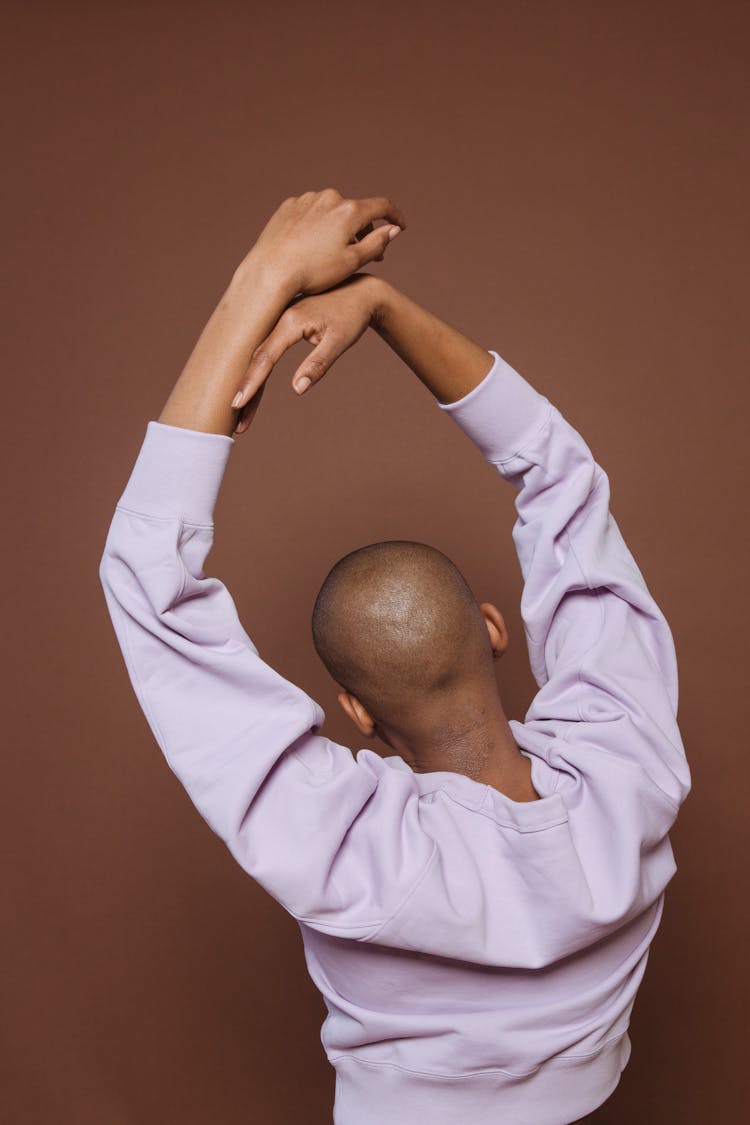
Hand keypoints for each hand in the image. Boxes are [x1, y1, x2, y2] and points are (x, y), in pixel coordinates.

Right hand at [231, 273, 383, 433]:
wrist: (360, 292)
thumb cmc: (352, 316)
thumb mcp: (339, 342)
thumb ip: (318, 365)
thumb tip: (297, 389)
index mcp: (290, 321)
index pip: (265, 356)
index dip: (251, 382)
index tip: (238, 403)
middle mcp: (277, 318)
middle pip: (254, 359)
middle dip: (245, 390)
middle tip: (236, 422)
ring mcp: (277, 320)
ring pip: (257, 356)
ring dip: (248, 383)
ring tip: (241, 414)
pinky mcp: (280, 324)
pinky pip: (264, 350)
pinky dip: (257, 371)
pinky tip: (252, 390)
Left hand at [238, 189, 406, 297]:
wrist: (270, 272)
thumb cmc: (313, 272)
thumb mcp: (352, 262)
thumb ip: (377, 243)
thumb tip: (394, 229)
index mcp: (349, 211)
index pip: (382, 207)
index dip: (395, 216)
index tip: (400, 226)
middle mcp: (329, 198)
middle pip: (355, 211)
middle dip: (363, 230)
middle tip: (365, 253)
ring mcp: (307, 200)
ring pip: (332, 211)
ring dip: (340, 227)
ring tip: (337, 252)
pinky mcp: (289, 206)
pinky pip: (311, 213)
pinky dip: (318, 225)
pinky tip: (313, 246)